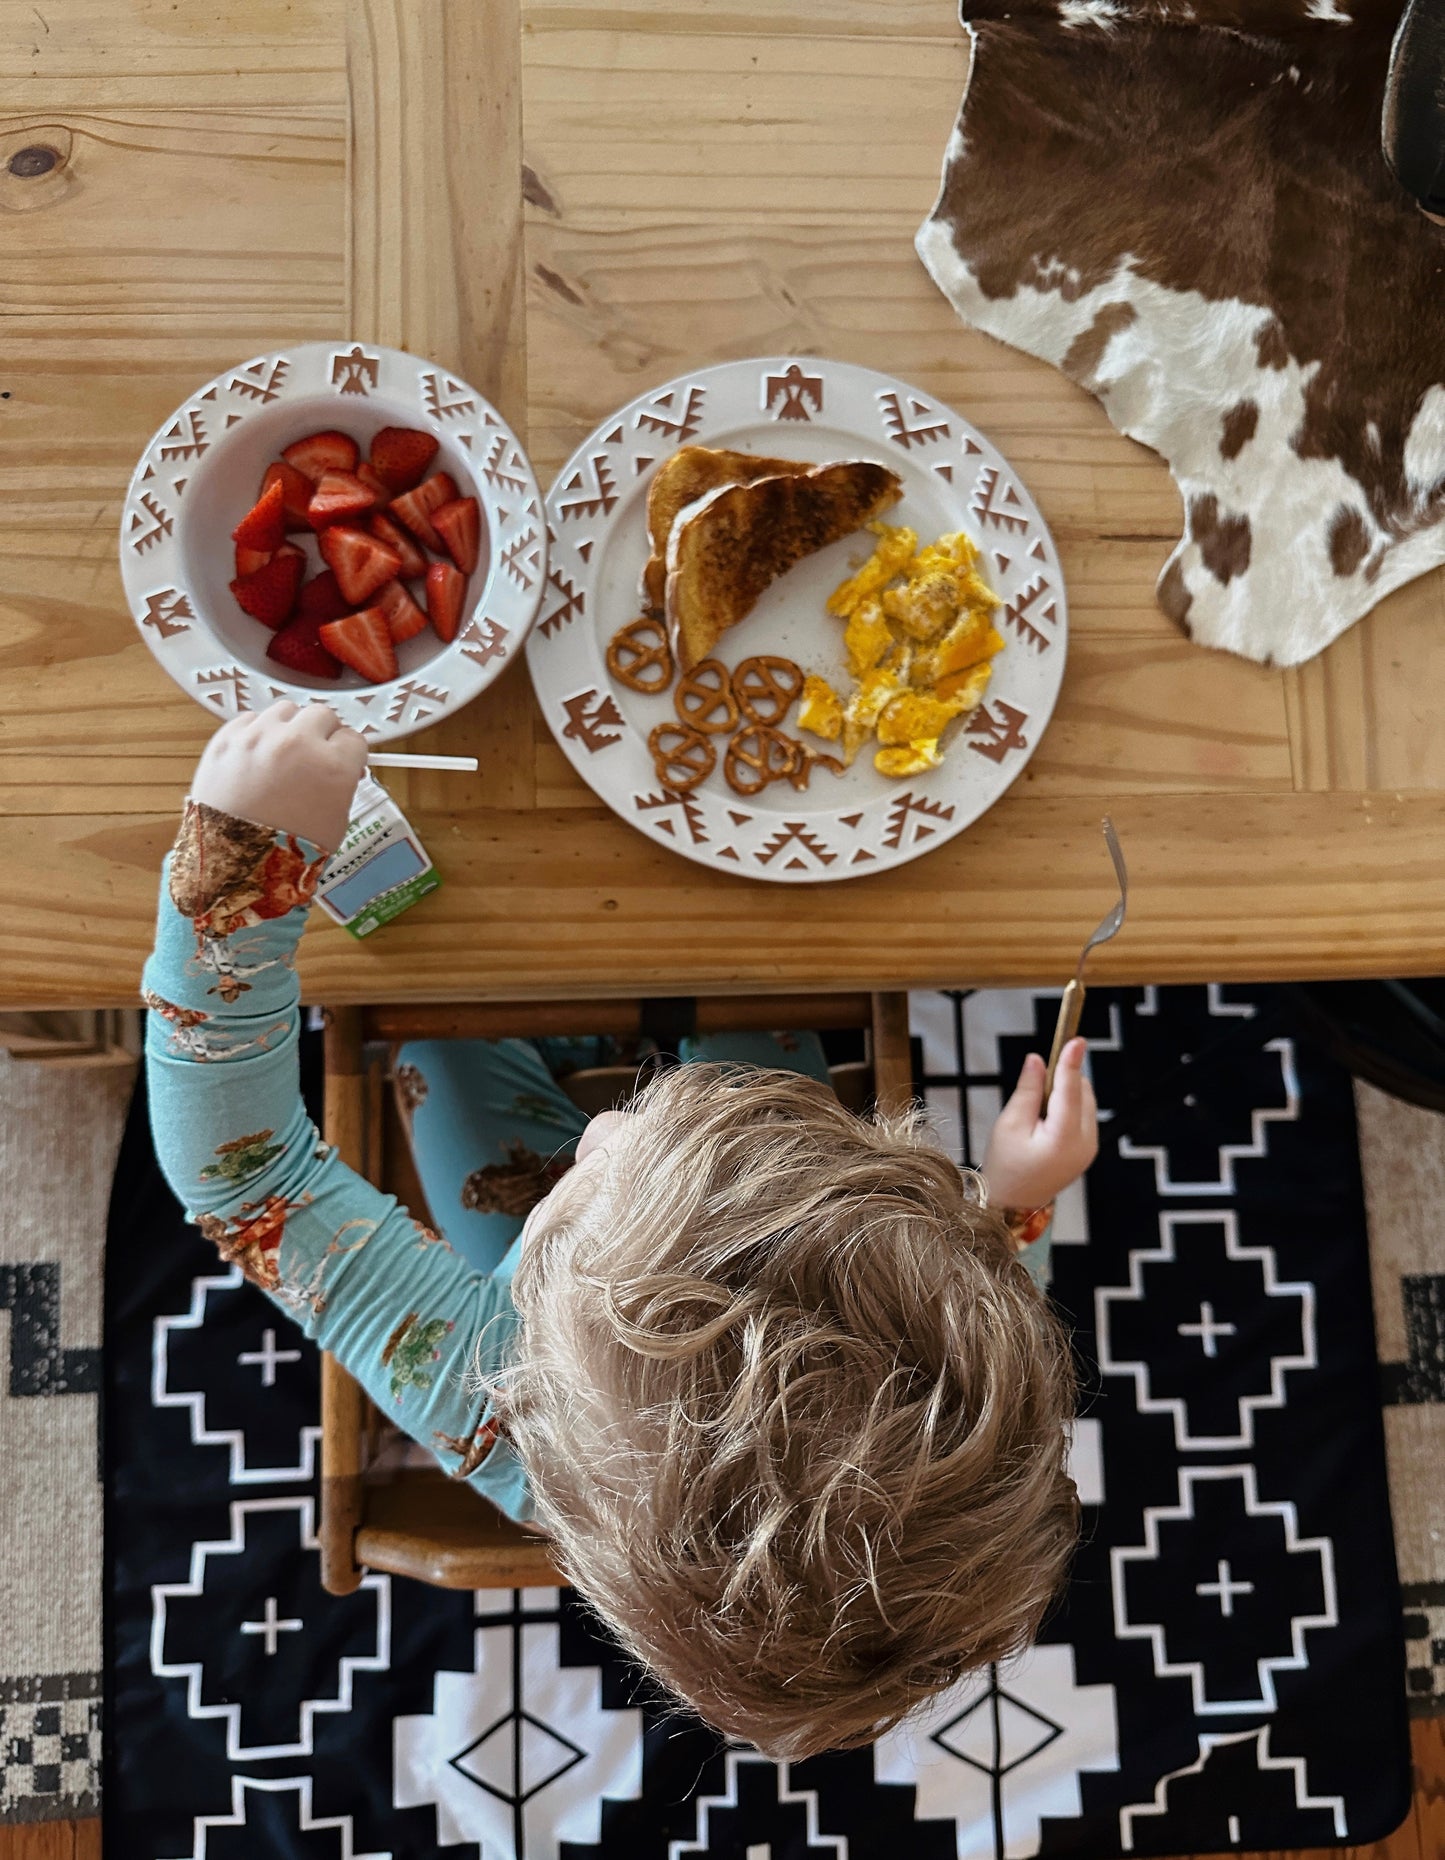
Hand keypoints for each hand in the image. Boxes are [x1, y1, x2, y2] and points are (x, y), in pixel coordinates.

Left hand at [190, 700, 368, 851]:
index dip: (349, 754)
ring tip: (283, 754)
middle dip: (322, 734)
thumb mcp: (336, 821)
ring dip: (290, 728)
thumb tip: (341, 764)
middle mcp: (297, 743)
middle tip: (315, 756)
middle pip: (322, 715)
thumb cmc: (287, 852)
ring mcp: (258, 737)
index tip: (343, 762)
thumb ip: (342, 782)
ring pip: (286, 711)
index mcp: (333, 766)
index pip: (354, 738)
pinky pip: (250, 720)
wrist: (232, 865)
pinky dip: (258, 734)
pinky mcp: (226, 739)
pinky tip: (258, 757)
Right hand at [981, 1037, 1097, 1210]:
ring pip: (1085, 1102)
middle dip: (1062, 1080)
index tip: (1076, 1040)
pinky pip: (1084, 1115)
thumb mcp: (1009, 1125)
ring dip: (1065, 1094)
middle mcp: (1085, 1143)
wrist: (1013, 1203)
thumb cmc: (1005, 1166)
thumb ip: (1027, 1091)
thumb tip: (1037, 1060)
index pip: (1070, 1091)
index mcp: (1063, 1139)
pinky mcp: (1089, 1149)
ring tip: (1036, 1114)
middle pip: (1082, 1093)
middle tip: (1032, 1089)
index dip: (1071, 1062)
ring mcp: (1090, 1148)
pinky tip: (1046, 1121)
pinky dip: (1068, 1107)